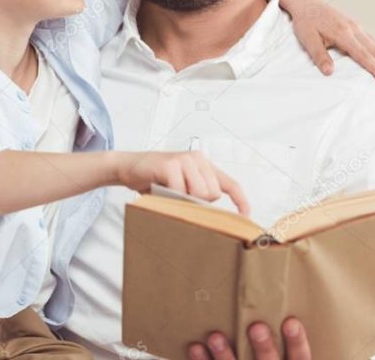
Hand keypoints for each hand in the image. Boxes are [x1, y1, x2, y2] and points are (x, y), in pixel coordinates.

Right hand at [115, 150, 250, 215]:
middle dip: (198, 202)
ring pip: (200, 193)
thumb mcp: (181, 187)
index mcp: (203, 164)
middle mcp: (198, 158)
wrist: (128, 167)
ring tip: (169, 191)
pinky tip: (160, 188)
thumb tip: (211, 217)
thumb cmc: (155, 180)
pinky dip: (170, 195)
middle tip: (178, 196)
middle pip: (213, 193)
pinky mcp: (171, 164)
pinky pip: (180, 190)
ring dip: (184, 199)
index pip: (229, 183)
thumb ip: (196, 195)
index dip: (240, 200)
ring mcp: (184, 159)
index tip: (246, 215)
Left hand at [188, 318, 310, 359]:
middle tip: (255, 327)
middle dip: (263, 347)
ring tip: (215, 336)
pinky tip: (195, 347)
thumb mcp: (280, 357)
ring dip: (225, 355)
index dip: (297, 343)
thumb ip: (279, 344)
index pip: (300, 359)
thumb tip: (272, 304)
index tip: (291, 322)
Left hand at [286, 0, 374, 86]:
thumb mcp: (307, 39)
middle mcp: (354, 29)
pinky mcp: (355, 26)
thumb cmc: (305, 22)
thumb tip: (329, 72)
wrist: (306, 3)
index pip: (363, 54)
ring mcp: (356, 26)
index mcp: (343, 33)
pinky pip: (373, 40)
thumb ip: (319, 55)